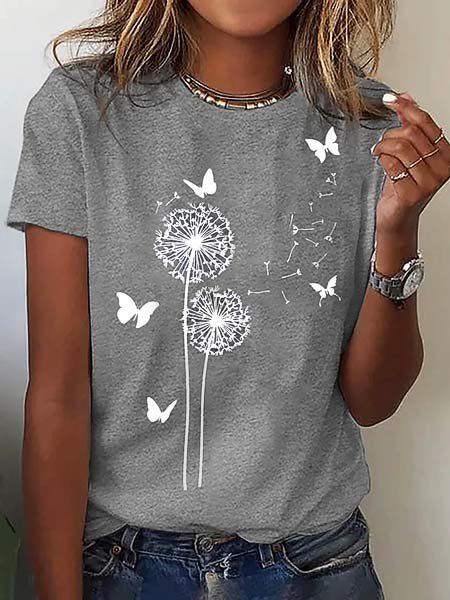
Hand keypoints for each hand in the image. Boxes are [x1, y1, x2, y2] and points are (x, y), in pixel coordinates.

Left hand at [372, 93, 449, 236]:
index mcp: (446, 153)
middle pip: (411, 133)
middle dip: (390, 135)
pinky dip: (381, 161)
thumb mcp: (409, 152)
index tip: (389, 99)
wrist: (396, 217)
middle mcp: (443, 167)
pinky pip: (391, 164)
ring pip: (400, 147)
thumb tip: (407, 96)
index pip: (426, 122)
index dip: (405, 107)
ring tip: (379, 153)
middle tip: (382, 144)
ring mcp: (430, 181)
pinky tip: (381, 164)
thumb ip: (410, 125)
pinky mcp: (412, 193)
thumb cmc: (403, 185)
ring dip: (383, 147)